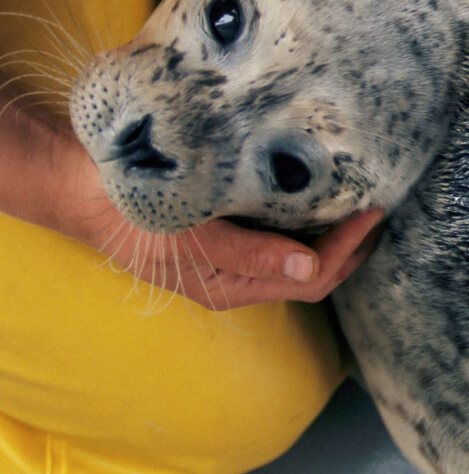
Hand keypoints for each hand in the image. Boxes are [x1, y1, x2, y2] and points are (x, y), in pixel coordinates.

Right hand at [59, 135, 385, 310]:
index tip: (372, 215)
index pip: (311, 279)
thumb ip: (250, 252)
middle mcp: (240, 275)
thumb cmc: (133, 214)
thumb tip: (310, 268)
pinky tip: (320, 194)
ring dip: (333, 233)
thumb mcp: (192, 236)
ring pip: (299, 252)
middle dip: (352, 247)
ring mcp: (234, 253)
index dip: (347, 251)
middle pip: (313, 271)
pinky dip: (307, 217)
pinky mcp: (226, 228)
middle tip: (381, 211)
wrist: (81, 187)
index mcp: (234, 286)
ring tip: (361, 203)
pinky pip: (279, 231)